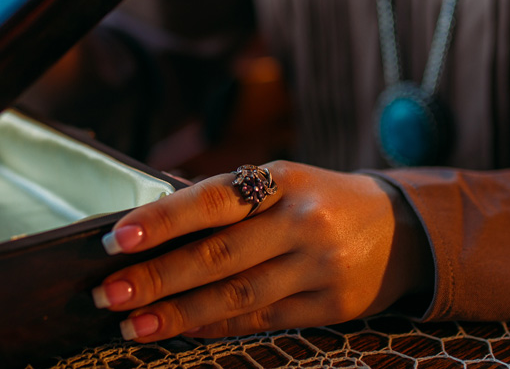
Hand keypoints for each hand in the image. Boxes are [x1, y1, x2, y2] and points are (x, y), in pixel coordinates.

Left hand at [92, 161, 433, 341]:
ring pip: (237, 296)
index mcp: (283, 179)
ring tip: (132, 323)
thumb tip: (149, 227)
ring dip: (178, 314)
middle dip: (157, 277)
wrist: (401, 229)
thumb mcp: (281, 181)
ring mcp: (319, 267)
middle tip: (108, 292)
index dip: (162, 219)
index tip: (117, 238)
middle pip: (219, 255)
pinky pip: (261, 320)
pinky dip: (217, 326)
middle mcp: (303, 221)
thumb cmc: (318, 200)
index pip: (212, 200)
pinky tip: (182, 331)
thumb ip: (225, 201)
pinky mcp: (330, 306)